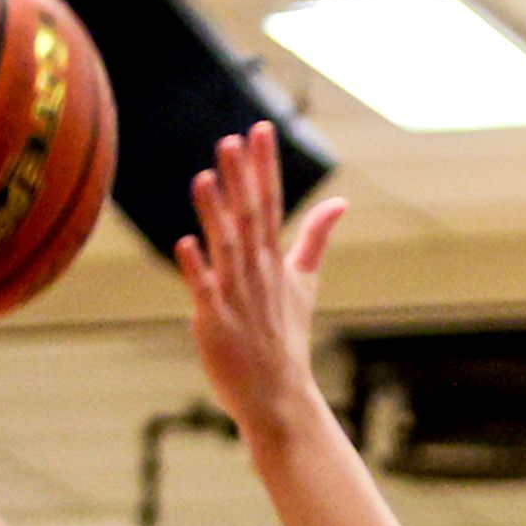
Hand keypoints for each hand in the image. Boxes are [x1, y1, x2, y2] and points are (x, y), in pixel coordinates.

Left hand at [177, 122, 344, 438]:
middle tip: (231, 140)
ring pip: (226, 249)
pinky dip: (196, 268)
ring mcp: (237, 298)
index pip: (272, 204)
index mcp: (276, 262)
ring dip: (215, 214)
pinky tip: (185, 241)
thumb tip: (340, 202)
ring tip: (204, 178)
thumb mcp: (305, 282)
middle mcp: (257, 274)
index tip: (260, 129)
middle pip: (250, 219)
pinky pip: (205, 291)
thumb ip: (317, 238)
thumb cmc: (286, 338)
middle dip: (241, 181)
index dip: (264, 166)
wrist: (278, 397)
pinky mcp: (216, 323)